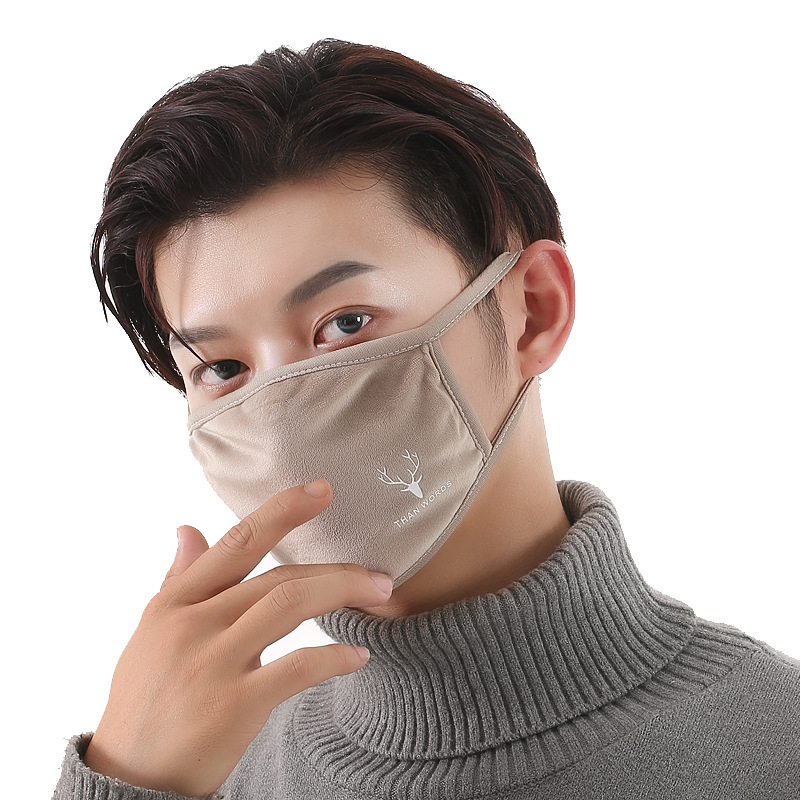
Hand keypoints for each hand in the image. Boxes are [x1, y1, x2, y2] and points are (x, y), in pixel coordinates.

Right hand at [83, 479, 391, 796]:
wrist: (129, 778)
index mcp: (174, 603)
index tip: (322, 490)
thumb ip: (178, 580)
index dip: (282, 511)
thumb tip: (187, 528)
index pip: (236, 543)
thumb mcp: (150, 633)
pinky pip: (296, 668)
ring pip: (290, 605)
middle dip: (335, 570)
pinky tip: (358, 655)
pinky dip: (334, 657)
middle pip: (277, 577)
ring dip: (343, 594)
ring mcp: (211, 664)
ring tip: (380, 596)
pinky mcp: (231, 707)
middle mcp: (191, 624)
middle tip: (378, 574)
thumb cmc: (143, 700)